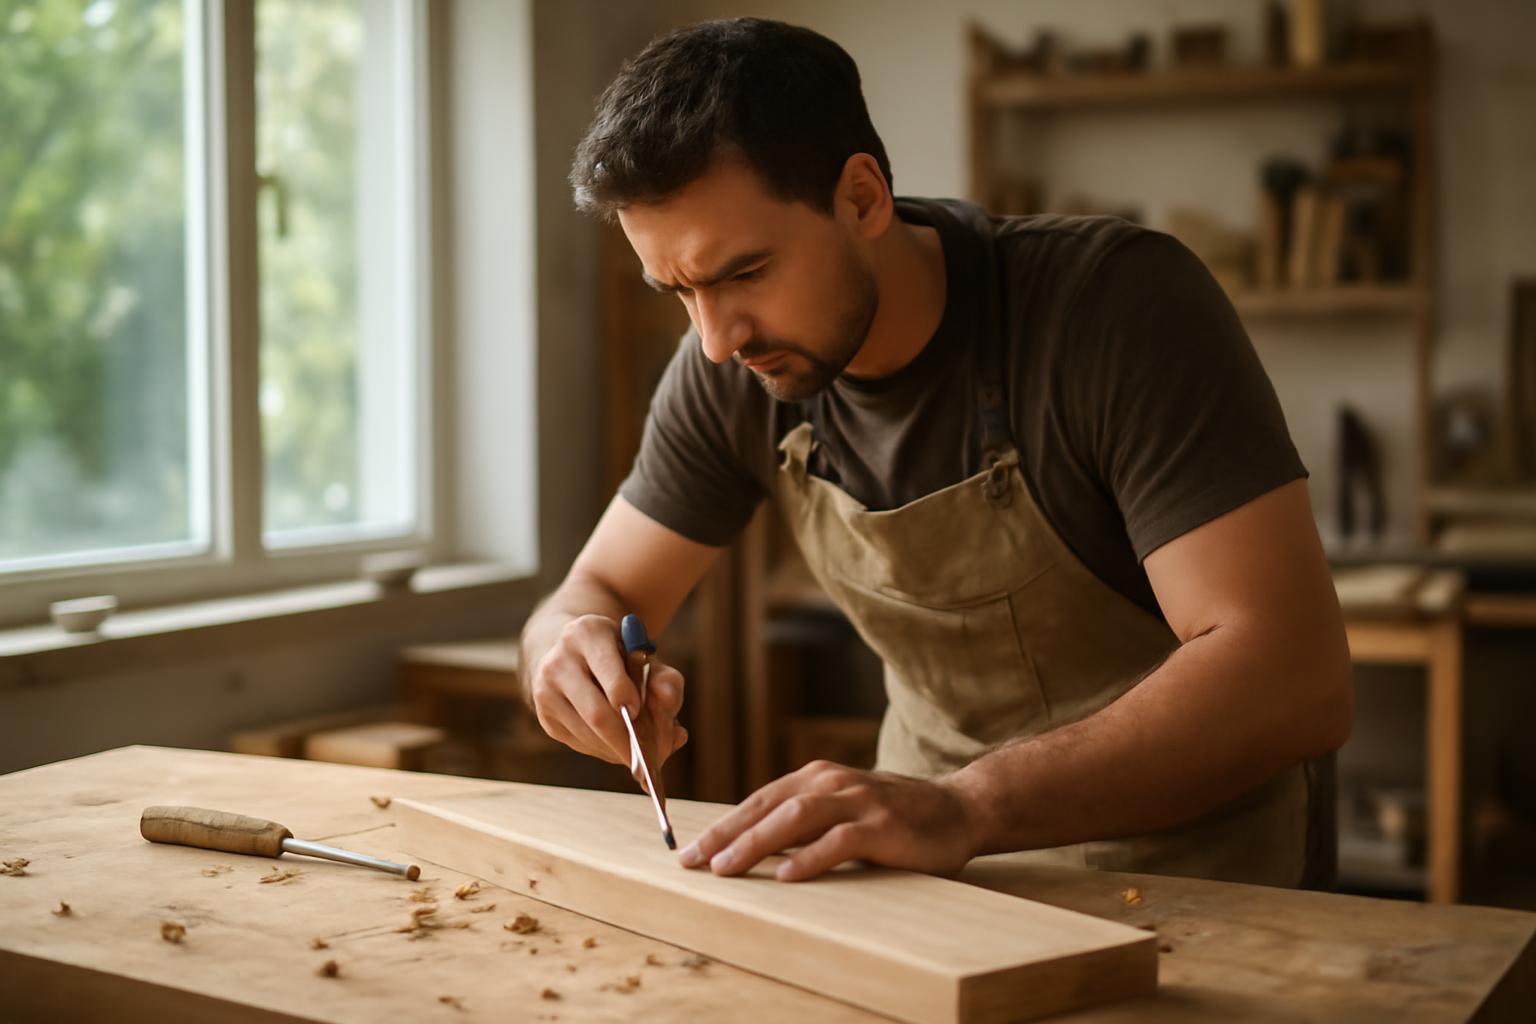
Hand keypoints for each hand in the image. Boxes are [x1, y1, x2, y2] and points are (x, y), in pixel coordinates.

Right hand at [528, 614, 687, 789]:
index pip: (607, 669)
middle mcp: (559, 661)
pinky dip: (607, 751)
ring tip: (645, 753)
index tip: (641, 713)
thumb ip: (666, 681)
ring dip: (620, 751)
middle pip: (596, 713)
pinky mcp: (545, 717)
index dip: (627, 696)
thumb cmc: (619, 656)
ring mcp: (546, 691)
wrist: (574, 652)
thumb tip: (673, 720)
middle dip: (629, 741)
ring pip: (588, 735)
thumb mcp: (647, 656)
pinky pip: (581, 744)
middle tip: (655, 758)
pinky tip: (621, 747)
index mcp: (588, 633)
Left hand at [678, 760, 978, 881]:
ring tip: (726, 868)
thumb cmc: (894, 816)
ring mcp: (858, 801)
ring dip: (756, 843)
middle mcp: (832, 782)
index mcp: (816, 778)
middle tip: (691, 862)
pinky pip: (839, 841)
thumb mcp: (842, 811)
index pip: (758, 801)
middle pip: (767, 807)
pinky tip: (786, 877)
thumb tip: (752, 848)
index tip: (688, 852)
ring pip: (795, 818)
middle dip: (725, 834)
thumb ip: (805, 822)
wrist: (959, 809)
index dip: (722, 825)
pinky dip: (810, 858)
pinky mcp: (883, 825)